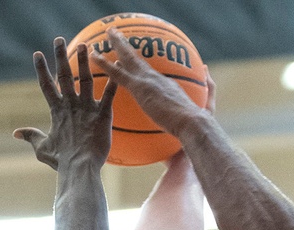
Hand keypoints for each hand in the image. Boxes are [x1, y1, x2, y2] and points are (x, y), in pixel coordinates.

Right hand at [14, 37, 117, 169]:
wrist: (80, 169)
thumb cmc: (61, 162)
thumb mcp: (42, 148)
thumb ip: (31, 136)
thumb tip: (16, 132)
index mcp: (56, 111)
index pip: (46, 85)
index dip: (41, 69)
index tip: (37, 54)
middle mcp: (70, 105)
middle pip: (64, 75)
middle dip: (60, 56)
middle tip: (58, 39)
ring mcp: (87, 108)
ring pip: (85, 79)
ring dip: (84, 61)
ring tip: (84, 44)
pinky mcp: (103, 114)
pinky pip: (109, 94)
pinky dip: (113, 80)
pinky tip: (117, 66)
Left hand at [91, 27, 207, 137]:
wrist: (193, 127)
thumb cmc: (193, 132)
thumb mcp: (196, 119)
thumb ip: (195, 110)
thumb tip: (198, 109)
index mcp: (168, 88)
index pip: (152, 74)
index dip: (143, 67)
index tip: (137, 59)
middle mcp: (158, 79)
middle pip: (140, 59)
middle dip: (128, 46)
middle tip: (118, 34)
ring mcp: (149, 81)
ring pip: (130, 58)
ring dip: (118, 44)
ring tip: (108, 33)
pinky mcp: (141, 88)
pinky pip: (119, 73)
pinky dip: (106, 64)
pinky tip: (95, 57)